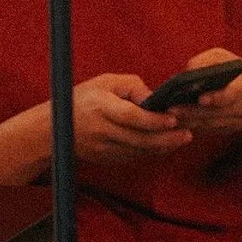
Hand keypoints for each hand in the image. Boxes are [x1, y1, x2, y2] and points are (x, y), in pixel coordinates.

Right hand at [70, 73, 193, 165]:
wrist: (53, 129)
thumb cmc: (82, 99)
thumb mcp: (105, 82)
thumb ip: (132, 86)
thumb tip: (154, 98)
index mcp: (102, 108)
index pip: (131, 116)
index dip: (154, 120)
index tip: (173, 119)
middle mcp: (102, 131)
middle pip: (139, 139)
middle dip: (167, 138)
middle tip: (188, 134)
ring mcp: (103, 148)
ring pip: (139, 151)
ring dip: (162, 147)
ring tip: (182, 139)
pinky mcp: (105, 159)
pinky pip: (132, 157)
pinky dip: (150, 152)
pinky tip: (164, 145)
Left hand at [169, 47, 241, 145]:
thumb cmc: (233, 71)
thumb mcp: (225, 59)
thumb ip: (209, 60)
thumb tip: (190, 69)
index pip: (233, 94)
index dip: (218, 98)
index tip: (201, 99)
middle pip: (216, 113)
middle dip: (193, 112)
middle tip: (172, 109)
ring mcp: (234, 121)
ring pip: (209, 124)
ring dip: (188, 121)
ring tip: (167, 116)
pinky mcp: (224, 129)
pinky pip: (205, 130)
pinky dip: (189, 126)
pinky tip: (173, 122)